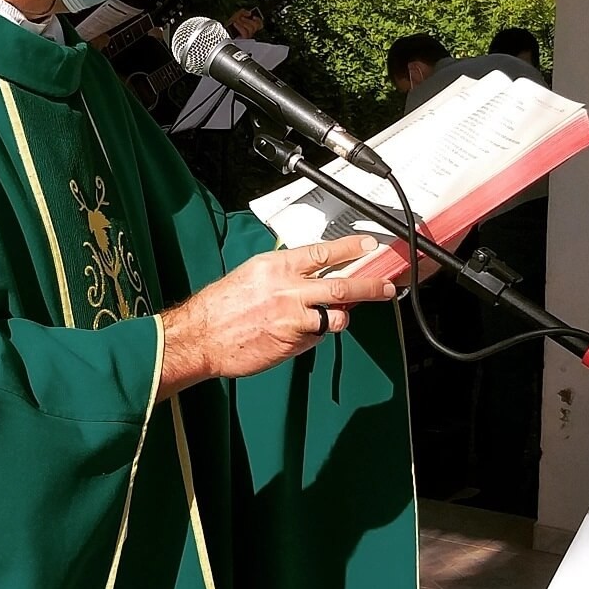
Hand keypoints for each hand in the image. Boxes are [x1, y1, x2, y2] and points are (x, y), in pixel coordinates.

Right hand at [158, 235, 395, 399]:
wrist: (202, 336)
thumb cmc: (221, 306)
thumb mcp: (252, 275)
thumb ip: (283, 273)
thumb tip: (310, 275)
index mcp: (275, 266)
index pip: (322, 253)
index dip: (350, 249)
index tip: (370, 247)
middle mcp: (287, 289)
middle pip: (341, 285)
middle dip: (370, 286)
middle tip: (387, 287)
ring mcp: (292, 317)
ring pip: (334, 316)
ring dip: (339, 317)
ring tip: (332, 318)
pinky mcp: (293, 341)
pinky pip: (315, 337)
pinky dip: (313, 335)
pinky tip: (294, 334)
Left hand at [227, 8, 263, 38]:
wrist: (222, 31)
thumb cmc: (229, 25)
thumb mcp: (236, 15)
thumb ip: (243, 12)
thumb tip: (249, 13)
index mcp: (250, 26)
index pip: (259, 24)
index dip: (258, 20)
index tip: (254, 16)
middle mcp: (250, 32)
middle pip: (255, 26)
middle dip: (248, 20)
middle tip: (242, 18)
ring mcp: (246, 36)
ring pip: (250, 29)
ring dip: (243, 23)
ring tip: (237, 21)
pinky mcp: (242, 39)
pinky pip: (244, 33)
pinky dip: (240, 27)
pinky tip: (235, 24)